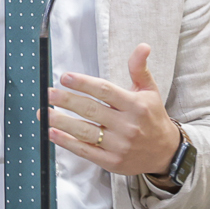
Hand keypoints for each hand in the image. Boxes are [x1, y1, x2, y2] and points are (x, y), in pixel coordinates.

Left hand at [47, 44, 180, 176]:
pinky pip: (85, 151)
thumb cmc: (153, 117)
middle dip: (67, 100)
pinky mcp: (112, 162)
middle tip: (49, 93)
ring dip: (61, 121)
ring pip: (84, 131)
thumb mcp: (150, 91)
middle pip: (91, 110)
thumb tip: (142, 46)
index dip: (84, 83)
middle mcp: (127, 125)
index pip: (105, 91)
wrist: (166, 152)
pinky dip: (67, 142)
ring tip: (44, 112)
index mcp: (135, 105)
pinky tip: (53, 133)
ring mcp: (119, 145)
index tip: (65, 77)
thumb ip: (139, 69)